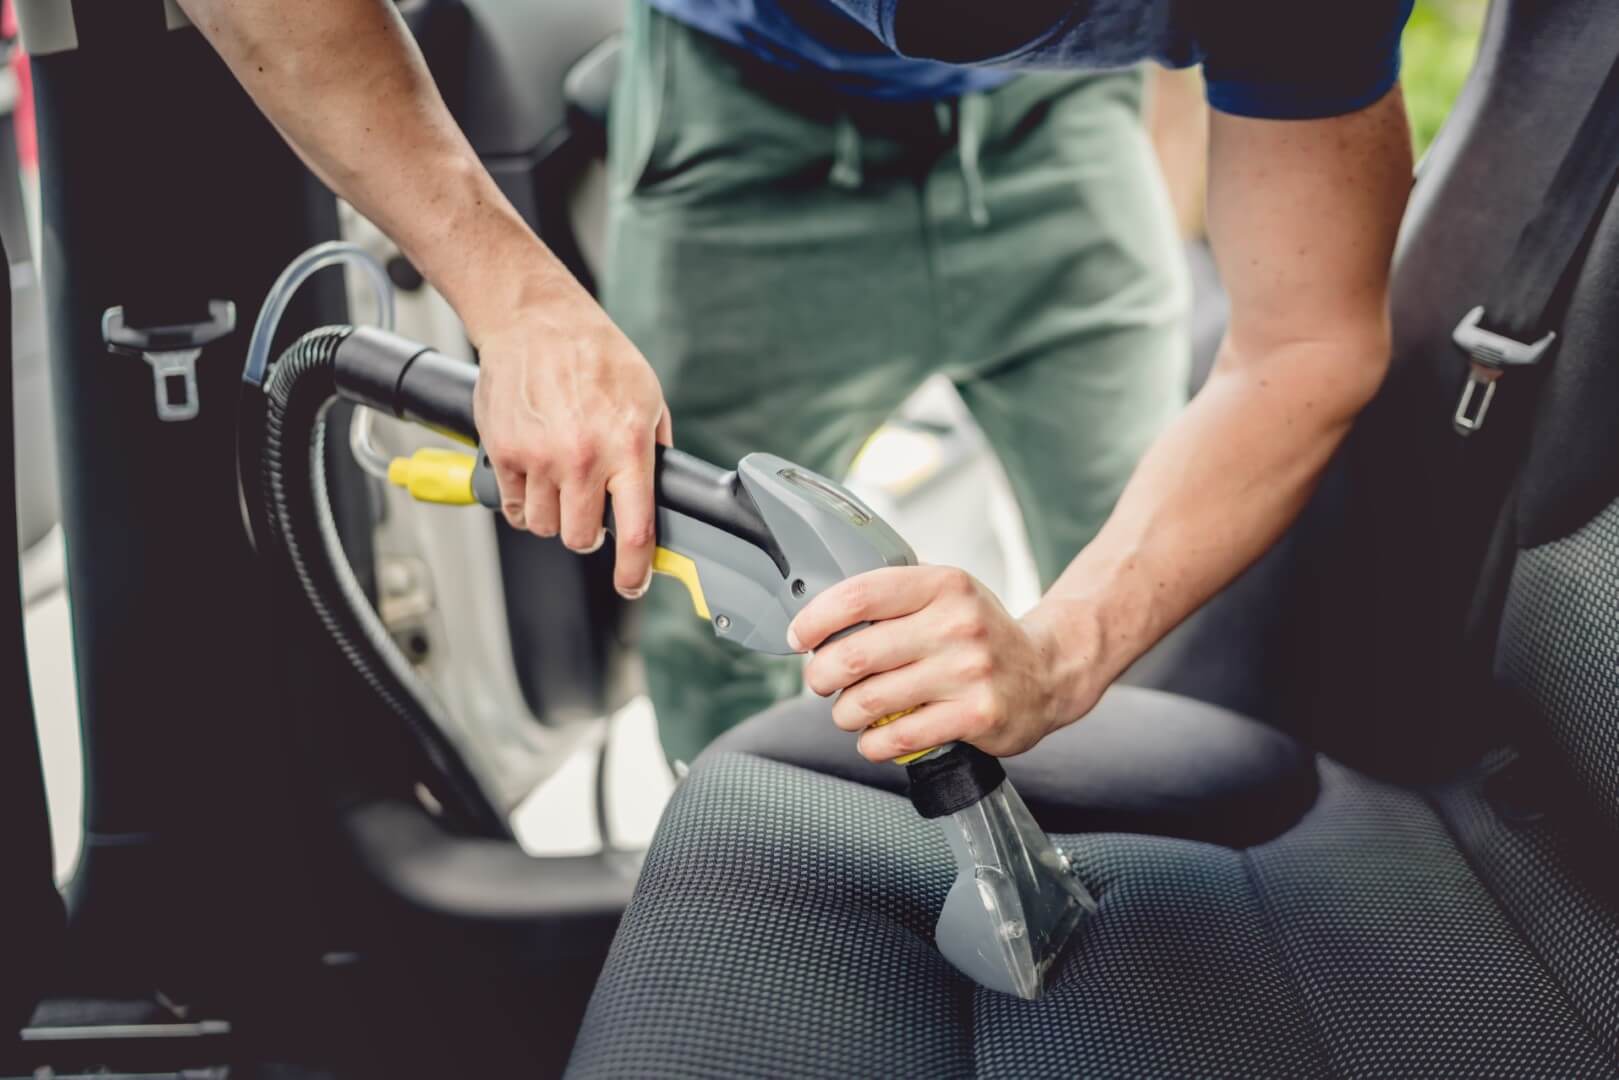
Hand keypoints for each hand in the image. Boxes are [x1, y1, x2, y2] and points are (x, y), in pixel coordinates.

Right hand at [472, 274, 671, 598]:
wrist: (536, 322)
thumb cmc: (596, 355)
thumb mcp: (648, 399)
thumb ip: (653, 451)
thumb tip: (660, 499)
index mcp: (627, 447)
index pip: (635, 531)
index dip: (635, 572)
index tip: (633, 585)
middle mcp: (583, 458)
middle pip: (581, 539)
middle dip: (589, 534)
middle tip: (590, 511)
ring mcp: (539, 458)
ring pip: (545, 527)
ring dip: (555, 516)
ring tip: (561, 482)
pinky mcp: (504, 453)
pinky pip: (514, 507)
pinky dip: (524, 501)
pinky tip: (535, 475)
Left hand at [789, 566, 1090, 761]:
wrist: (1047, 671)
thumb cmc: (981, 634)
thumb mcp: (945, 597)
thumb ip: (893, 600)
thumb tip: (820, 620)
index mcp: (943, 585)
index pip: (860, 595)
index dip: (816, 619)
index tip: (799, 637)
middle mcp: (957, 624)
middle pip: (856, 653)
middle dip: (821, 674)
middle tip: (819, 681)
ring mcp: (969, 671)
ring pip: (871, 700)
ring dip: (844, 713)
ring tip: (848, 712)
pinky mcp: (976, 714)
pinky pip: (900, 736)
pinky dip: (873, 743)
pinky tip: (874, 739)